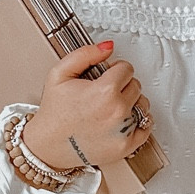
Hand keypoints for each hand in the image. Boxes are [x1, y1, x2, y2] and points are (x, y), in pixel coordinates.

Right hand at [23, 43, 149, 172]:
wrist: (48, 146)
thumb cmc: (54, 113)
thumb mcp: (60, 74)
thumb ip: (85, 54)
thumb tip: (108, 46)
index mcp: (105, 91)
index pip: (127, 69)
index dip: (115, 69)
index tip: (107, 75)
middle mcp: (117, 111)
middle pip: (136, 85)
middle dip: (122, 85)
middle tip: (105, 92)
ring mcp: (124, 130)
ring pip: (143, 104)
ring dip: (132, 102)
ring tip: (111, 107)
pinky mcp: (127, 146)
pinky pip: (146, 127)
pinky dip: (140, 122)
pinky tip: (124, 119)